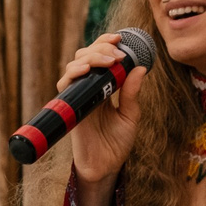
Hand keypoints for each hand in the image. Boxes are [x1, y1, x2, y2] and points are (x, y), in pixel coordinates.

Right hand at [58, 34, 147, 186]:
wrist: (105, 167)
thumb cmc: (117, 143)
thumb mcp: (131, 116)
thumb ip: (133, 93)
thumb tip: (141, 68)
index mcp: (104, 87)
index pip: (101, 56)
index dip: (107, 43)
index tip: (120, 38)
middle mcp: (89, 88)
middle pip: (86, 55)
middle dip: (101, 47)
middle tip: (117, 53)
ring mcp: (79, 96)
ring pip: (75, 65)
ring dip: (91, 57)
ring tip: (109, 61)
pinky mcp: (70, 106)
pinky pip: (65, 84)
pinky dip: (74, 73)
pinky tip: (87, 70)